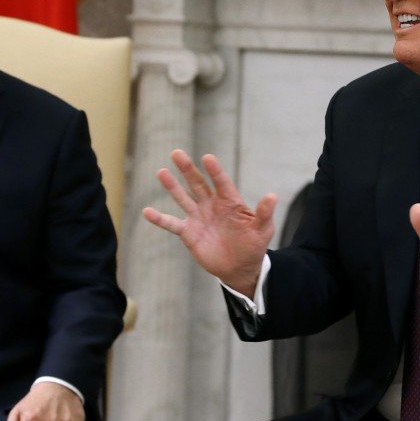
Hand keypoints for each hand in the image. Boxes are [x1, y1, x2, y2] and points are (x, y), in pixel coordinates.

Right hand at [142, 149, 276, 296]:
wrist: (240, 267)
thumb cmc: (253, 246)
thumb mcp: (263, 230)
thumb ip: (264, 214)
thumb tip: (272, 196)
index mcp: (230, 201)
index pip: (221, 182)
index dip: (215, 171)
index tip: (207, 158)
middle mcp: (211, 205)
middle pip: (197, 183)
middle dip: (187, 169)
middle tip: (177, 153)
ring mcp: (198, 217)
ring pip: (183, 197)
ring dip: (172, 186)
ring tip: (161, 172)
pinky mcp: (188, 232)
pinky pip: (171, 223)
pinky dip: (159, 218)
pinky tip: (147, 211)